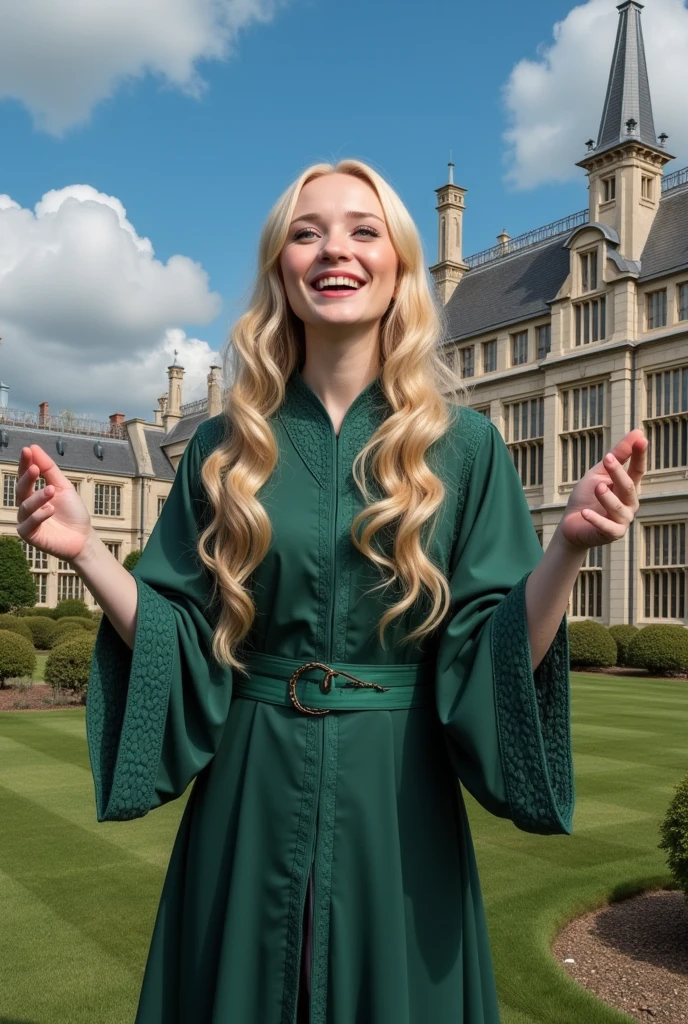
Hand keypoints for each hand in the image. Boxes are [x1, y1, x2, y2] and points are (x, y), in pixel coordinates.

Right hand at [15, 445, 94, 561]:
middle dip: (27, 478)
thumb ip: (49, 469)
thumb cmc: (72, 512)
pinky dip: (39, 515)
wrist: (83, 537)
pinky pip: (29, 524)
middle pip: (21, 489)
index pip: (25, 476)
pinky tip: (50, 509)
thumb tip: (34, 447)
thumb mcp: (63, 487)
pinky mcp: (30, 535)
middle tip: (35, 468)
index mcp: (33, 493)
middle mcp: (26, 506)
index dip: (25, 463)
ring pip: (25, 506)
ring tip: (51, 491)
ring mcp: (26, 521)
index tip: (27, 450)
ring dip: (38, 497)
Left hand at [558, 429, 646, 550]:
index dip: (639, 455)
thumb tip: (637, 432)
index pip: (638, 470)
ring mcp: (622, 520)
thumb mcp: (599, 473)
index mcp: (627, 487)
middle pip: (628, 487)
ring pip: (618, 507)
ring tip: (598, 487)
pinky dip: (595, 519)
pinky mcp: (611, 534)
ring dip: (607, 497)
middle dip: (618, 472)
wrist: (571, 523)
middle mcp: (629, 504)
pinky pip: (606, 526)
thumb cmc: (587, 497)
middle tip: (607, 458)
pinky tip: (585, 512)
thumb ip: (617, 455)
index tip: (641, 440)